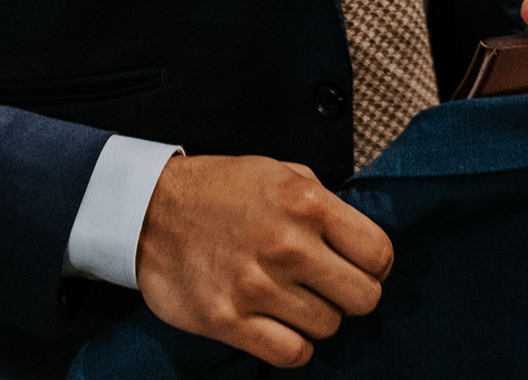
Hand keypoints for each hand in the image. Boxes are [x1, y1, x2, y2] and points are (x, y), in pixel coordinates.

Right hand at [136, 155, 392, 367]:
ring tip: (291, 298)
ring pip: (328, 327)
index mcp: (306, 204)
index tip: (358, 266)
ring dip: (315, 317)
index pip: (379, 255)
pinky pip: (292, 354)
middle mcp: (286, 246)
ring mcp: (256, 286)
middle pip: (363, 298)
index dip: (374, 265)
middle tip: (328, 287)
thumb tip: (360, 240)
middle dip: (351, 295)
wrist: (148, 211)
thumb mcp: (281, 173)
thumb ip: (325, 204)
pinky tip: (279, 325)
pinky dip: (292, 345)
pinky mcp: (227, 320)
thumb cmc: (220, 191)